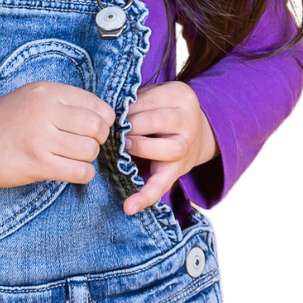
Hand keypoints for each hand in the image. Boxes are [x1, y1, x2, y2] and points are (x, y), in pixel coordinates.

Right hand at [0, 81, 115, 189]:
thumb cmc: (1, 121)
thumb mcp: (30, 97)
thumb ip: (61, 101)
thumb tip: (99, 116)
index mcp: (47, 91)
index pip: (96, 104)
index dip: (103, 120)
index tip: (95, 128)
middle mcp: (46, 110)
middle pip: (97, 128)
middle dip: (98, 140)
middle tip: (85, 145)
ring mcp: (42, 138)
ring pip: (90, 150)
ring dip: (88, 158)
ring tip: (73, 158)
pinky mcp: (38, 164)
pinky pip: (80, 172)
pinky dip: (83, 175)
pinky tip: (72, 171)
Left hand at [121, 81, 218, 215]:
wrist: (198, 132)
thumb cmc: (163, 111)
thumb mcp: (154, 97)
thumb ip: (135, 101)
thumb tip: (104, 114)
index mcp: (180, 95)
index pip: (148, 100)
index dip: (126, 109)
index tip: (111, 115)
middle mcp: (188, 120)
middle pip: (159, 122)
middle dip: (132, 126)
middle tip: (115, 131)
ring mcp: (188, 146)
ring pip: (170, 148)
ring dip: (141, 148)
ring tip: (124, 149)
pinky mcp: (180, 170)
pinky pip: (164, 184)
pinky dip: (145, 197)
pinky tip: (128, 207)